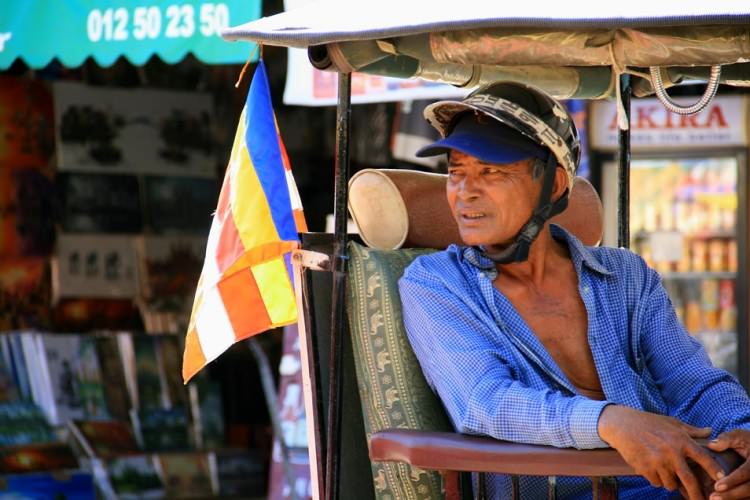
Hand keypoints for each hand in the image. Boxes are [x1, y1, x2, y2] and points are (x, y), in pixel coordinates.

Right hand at [598, 405, 722, 499]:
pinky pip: (656, 482)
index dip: (714, 470)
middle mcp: (672, 453)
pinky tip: (652, 469)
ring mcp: (658, 462)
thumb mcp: (672, 422)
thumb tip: (710, 431)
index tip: (720, 478)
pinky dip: (656, 479)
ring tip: (665, 473)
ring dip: (670, 482)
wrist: (622, 424)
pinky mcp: (645, 468)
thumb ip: (692, 430)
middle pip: (689, 481)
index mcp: (681, 440)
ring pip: (671, 484)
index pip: (704, 458)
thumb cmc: (648, 422)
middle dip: (697, 495)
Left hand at [707, 429, 749, 498]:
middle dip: (732, 494)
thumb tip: (712, 445)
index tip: (716, 486)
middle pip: (749, 489)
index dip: (732, 480)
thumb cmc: (748, 442)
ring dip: (734, 499)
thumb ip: (727, 439)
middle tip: (713, 498)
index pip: (746, 473)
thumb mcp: (739, 436)